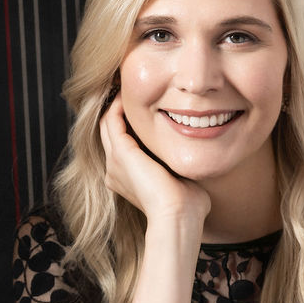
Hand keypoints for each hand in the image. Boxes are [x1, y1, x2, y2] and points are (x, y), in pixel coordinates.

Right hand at [100, 95, 210, 226]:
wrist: (178, 215)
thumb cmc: (188, 206)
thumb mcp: (182, 181)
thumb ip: (182, 168)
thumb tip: (197, 162)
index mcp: (127, 180)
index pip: (122, 146)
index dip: (128, 126)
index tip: (144, 108)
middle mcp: (115, 171)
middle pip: (109, 133)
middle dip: (118, 110)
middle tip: (130, 90)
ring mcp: (115, 162)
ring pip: (107, 124)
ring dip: (116, 104)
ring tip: (127, 87)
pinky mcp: (121, 153)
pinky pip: (111, 120)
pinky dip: (118, 105)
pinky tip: (128, 93)